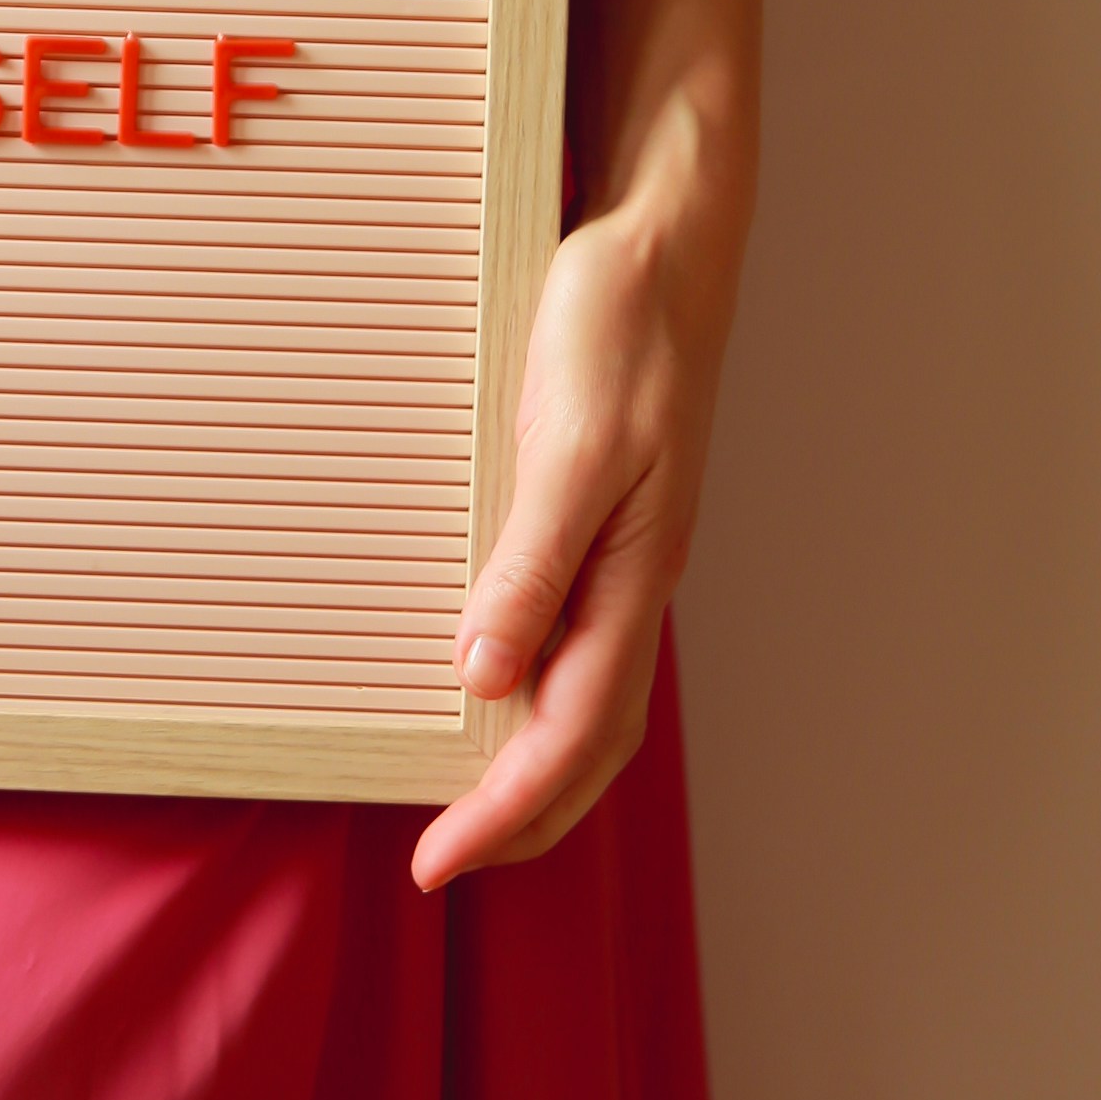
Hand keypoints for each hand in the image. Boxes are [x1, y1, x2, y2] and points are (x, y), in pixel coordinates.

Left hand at [412, 180, 728, 889]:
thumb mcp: (572, 443)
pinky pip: (577, 634)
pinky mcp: (608, 512)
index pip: (572, 734)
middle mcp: (636, 577)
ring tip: (472, 804)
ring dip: (538, 764)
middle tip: (444, 861)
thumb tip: (485, 677)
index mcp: (636, 573)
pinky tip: (493, 679)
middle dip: (525, 814)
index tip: (436, 864)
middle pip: (593, 740)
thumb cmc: (621, 324)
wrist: (664, 235)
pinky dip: (539, 688)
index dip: (507, 810)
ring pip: (591, 694)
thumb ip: (533, 562)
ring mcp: (628, 549)